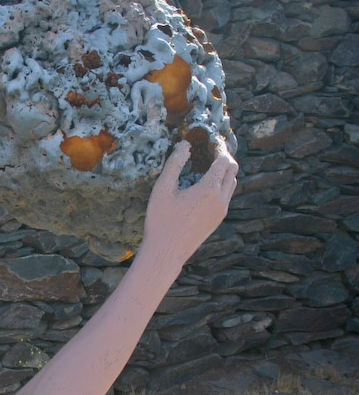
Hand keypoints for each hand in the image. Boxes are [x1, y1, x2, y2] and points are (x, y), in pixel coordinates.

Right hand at [143, 139, 237, 261]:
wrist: (166, 252)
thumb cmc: (161, 221)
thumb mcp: (162, 188)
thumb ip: (174, 163)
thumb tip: (184, 145)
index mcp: (209, 189)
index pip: (224, 160)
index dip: (218, 148)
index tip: (209, 142)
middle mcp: (220, 200)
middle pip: (233, 170)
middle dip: (224, 158)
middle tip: (210, 151)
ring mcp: (221, 211)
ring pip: (231, 184)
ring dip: (223, 172)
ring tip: (207, 166)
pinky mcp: (218, 220)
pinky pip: (226, 197)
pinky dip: (221, 186)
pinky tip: (204, 186)